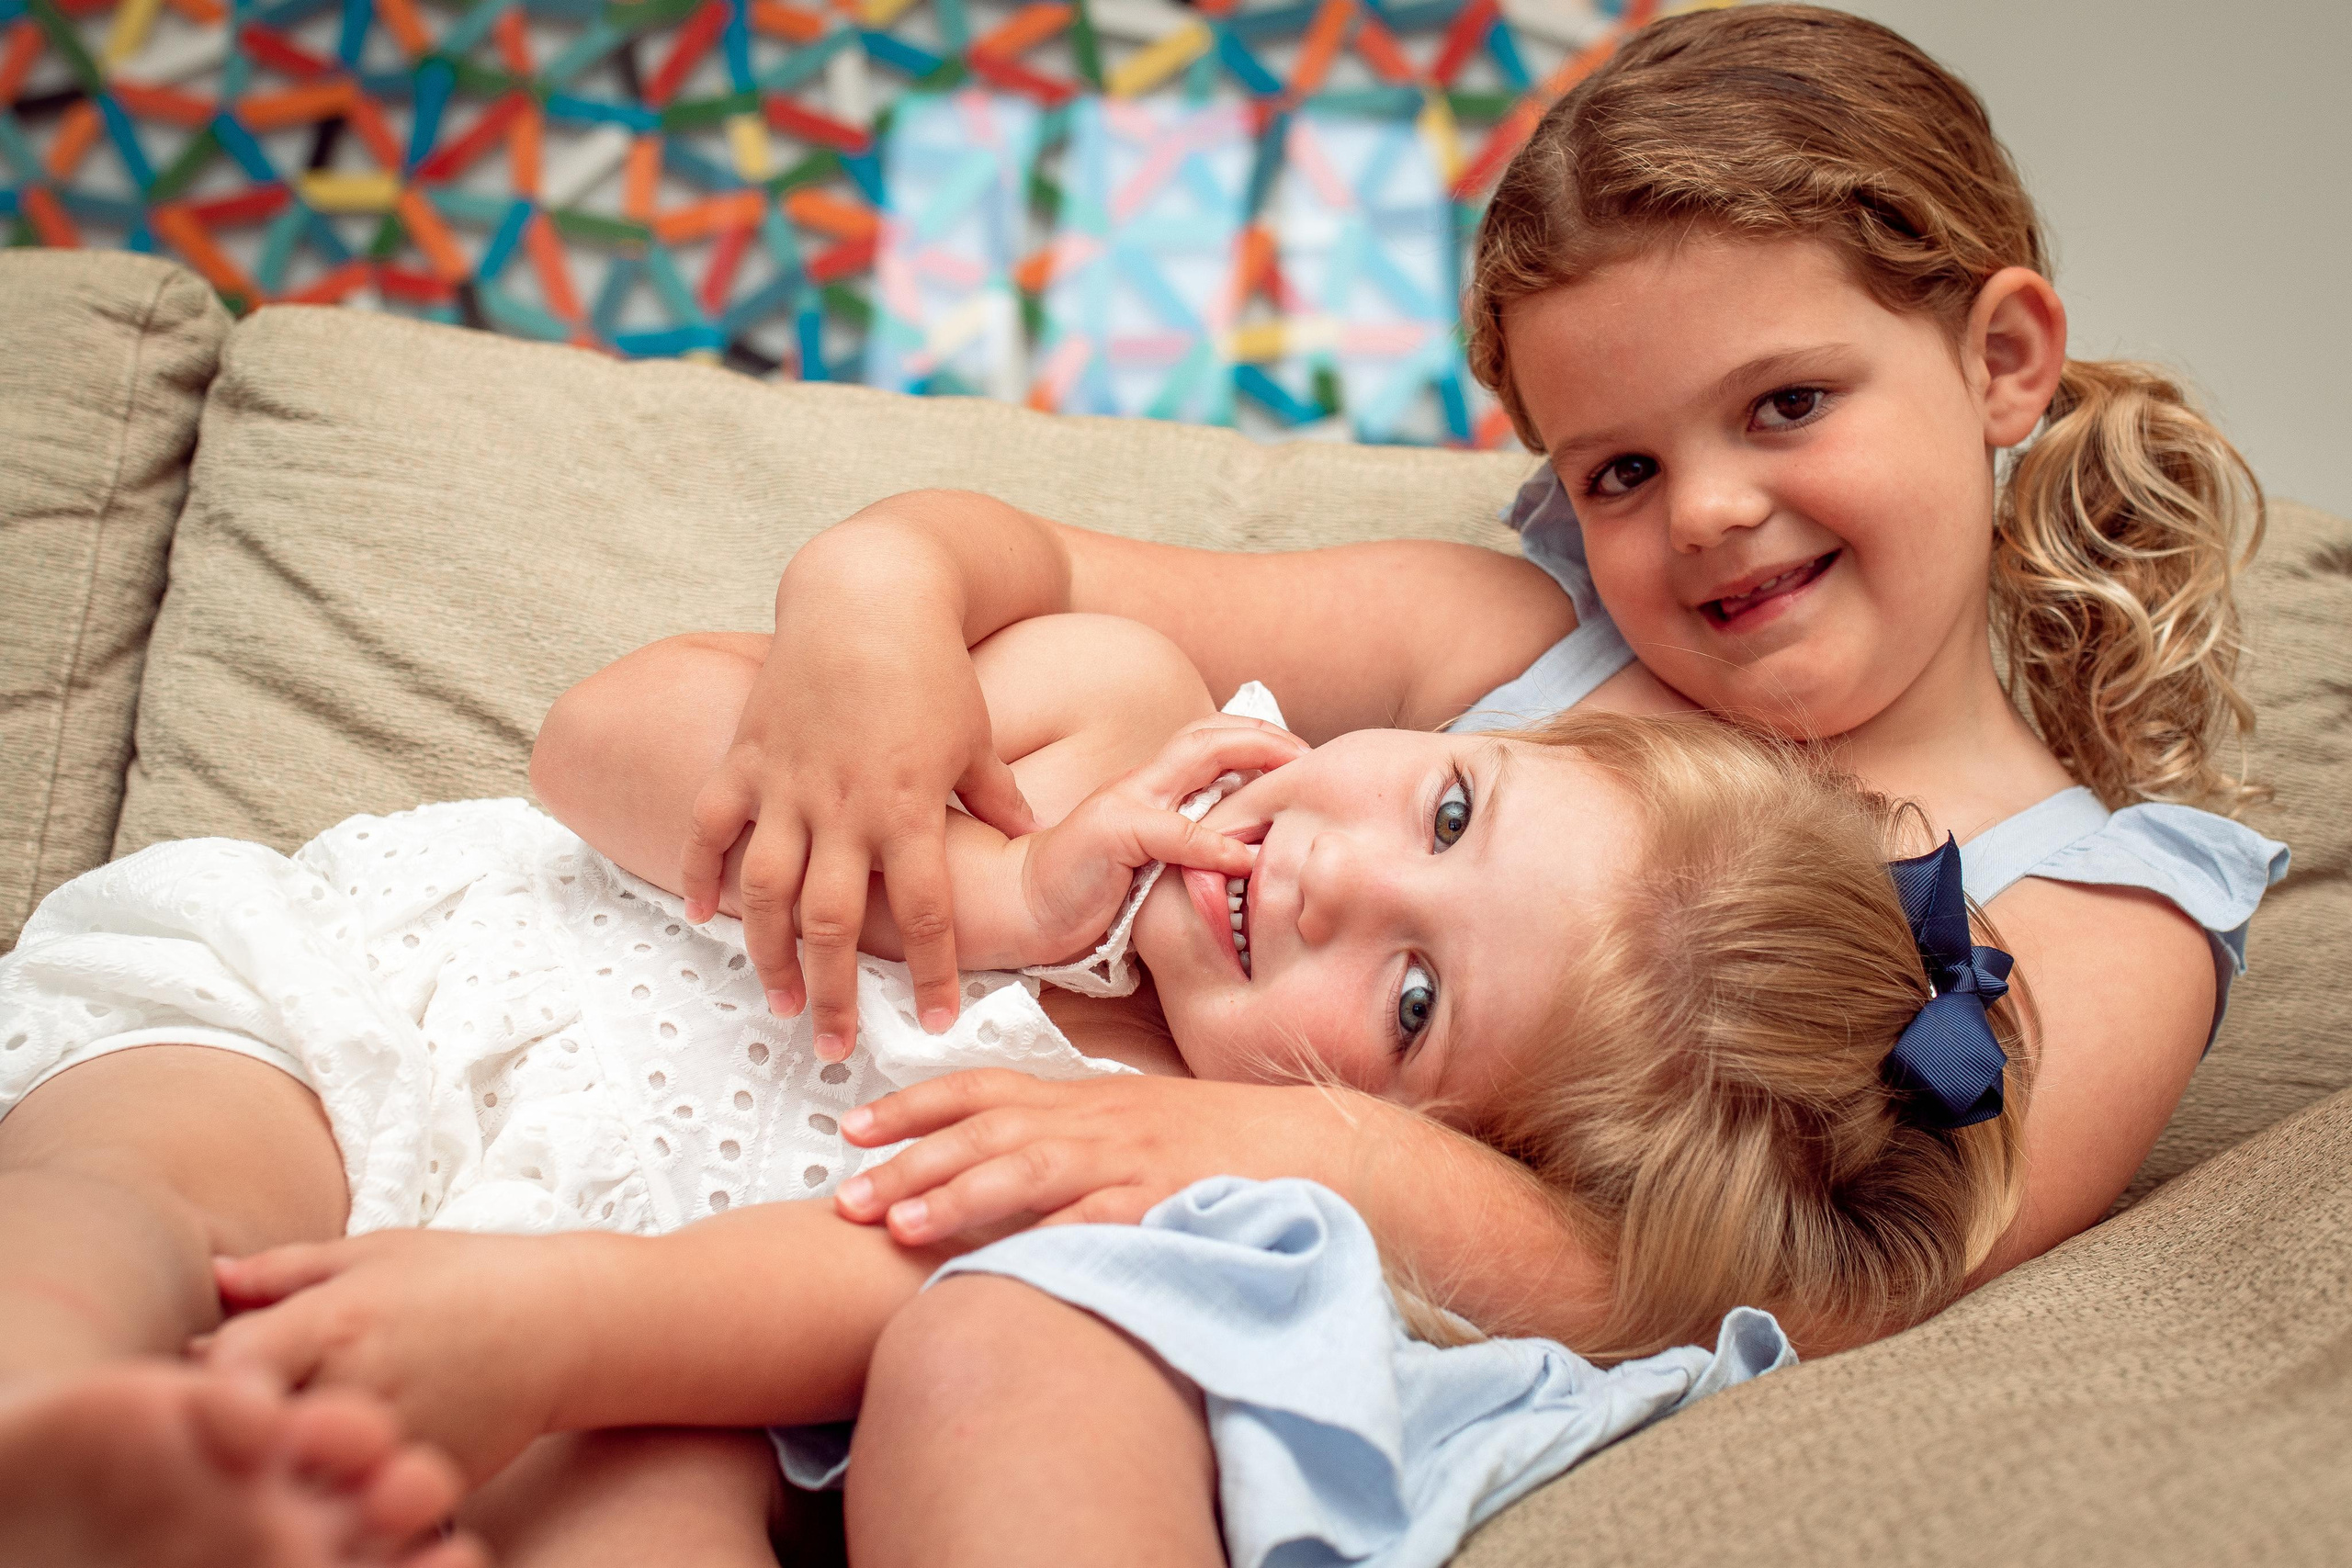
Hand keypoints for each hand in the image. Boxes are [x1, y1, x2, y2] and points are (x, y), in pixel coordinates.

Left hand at [201, 1230, 593, 1483]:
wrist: (566, 1325)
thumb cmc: (467, 1277)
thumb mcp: (378, 1253)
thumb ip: (287, 1271)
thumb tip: (212, 1278)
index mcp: (337, 1321)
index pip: (227, 1366)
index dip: (208, 1373)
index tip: (212, 1371)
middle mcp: (356, 1387)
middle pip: (252, 1434)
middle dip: (240, 1428)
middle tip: (245, 1415)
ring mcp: (388, 1443)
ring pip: (297, 1479)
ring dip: (285, 1466)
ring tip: (296, 1443)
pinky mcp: (419, 1482)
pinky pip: (352, 1501)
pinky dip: (338, 1488)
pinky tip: (346, 1462)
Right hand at [683, 549, 1035, 1061]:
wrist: (866, 593)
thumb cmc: (932, 666)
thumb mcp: (975, 736)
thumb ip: (995, 796)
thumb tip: (1028, 836)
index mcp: (908, 806)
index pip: (927, 911)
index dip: (934, 972)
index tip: (935, 1022)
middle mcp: (841, 805)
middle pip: (833, 922)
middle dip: (835, 992)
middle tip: (834, 1048)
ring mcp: (785, 783)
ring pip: (763, 890)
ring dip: (767, 954)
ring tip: (778, 1002)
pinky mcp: (746, 756)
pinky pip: (711, 826)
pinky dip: (700, 873)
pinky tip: (702, 918)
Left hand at [829, 1070, 1352, 1245]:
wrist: (1318, 1144)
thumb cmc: (1219, 1143)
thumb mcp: (1130, 1125)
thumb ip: (1065, 1138)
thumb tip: (993, 1160)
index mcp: (1084, 1100)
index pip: (982, 1089)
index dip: (913, 1107)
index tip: (854, 1127)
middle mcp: (1098, 1120)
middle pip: (987, 1131)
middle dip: (909, 1162)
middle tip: (844, 1197)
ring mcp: (1135, 1158)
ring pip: (1034, 1167)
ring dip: (963, 1195)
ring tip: (902, 1225)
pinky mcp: (1173, 1198)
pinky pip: (1109, 1216)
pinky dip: (1062, 1233)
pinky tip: (1019, 1257)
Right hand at [1014, 717, 1303, 965]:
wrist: (1021, 905)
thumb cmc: (1087, 890)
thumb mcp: (1149, 862)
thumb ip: (1186, 846)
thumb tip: (1244, 852)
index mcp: (1151, 787)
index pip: (1209, 739)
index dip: (1257, 738)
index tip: (1301, 759)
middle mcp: (1141, 783)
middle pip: (1209, 733)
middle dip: (1265, 735)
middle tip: (1310, 756)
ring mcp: (1125, 803)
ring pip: (1195, 758)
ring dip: (1252, 757)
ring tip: (1294, 773)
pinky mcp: (1112, 834)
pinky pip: (1173, 833)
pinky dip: (1214, 843)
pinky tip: (1247, 856)